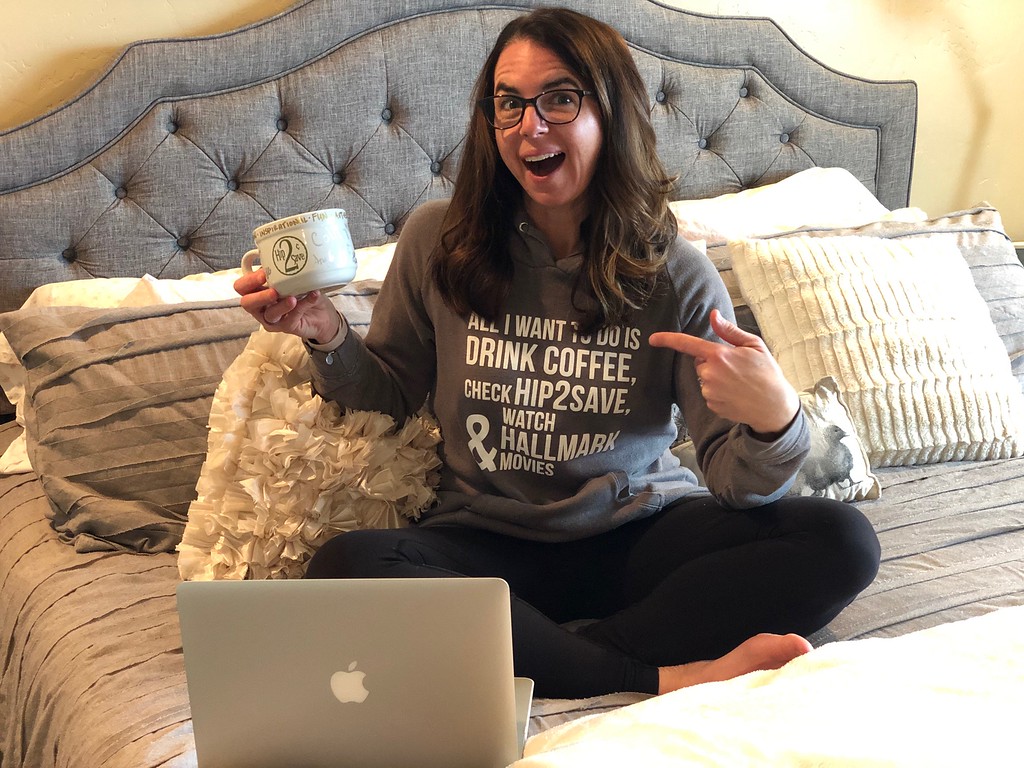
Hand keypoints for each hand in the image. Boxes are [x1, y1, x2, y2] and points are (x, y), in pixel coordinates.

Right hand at [234, 268, 341, 341]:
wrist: (323, 313)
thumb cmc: (303, 293)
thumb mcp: (293, 277)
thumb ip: (283, 270)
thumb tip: (282, 257)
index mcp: (258, 290)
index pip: (241, 287)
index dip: (248, 281)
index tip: (263, 274)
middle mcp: (261, 306)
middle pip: (247, 304)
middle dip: (259, 296)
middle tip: (273, 291)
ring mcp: (272, 319)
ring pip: (269, 314)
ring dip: (281, 305)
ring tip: (293, 298)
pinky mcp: (286, 327)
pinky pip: (291, 317)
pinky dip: (303, 305)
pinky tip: (313, 296)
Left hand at [649, 309, 798, 438]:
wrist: (774, 407)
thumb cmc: (767, 373)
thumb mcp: (754, 345)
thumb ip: (728, 331)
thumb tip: (713, 315)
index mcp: (719, 355)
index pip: (687, 344)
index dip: (667, 340)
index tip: (653, 339)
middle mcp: (710, 374)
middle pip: (701, 362)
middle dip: (714, 362)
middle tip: (738, 368)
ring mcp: (709, 391)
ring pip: (705, 379)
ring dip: (717, 378)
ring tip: (739, 382)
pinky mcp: (711, 404)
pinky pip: (709, 393)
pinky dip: (719, 392)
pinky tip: (735, 394)